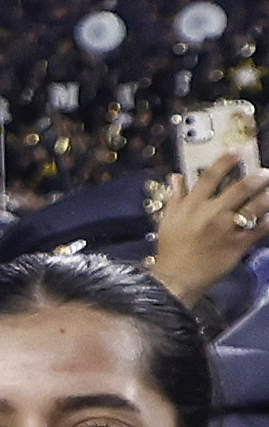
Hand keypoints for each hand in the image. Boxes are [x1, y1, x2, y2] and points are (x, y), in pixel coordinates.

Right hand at [151, 156, 268, 307]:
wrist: (178, 277)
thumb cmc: (172, 247)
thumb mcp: (168, 220)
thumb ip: (175, 197)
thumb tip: (176, 176)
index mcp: (192, 205)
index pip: (209, 177)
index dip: (225, 161)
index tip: (239, 149)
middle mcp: (211, 213)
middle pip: (238, 189)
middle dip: (256, 178)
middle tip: (266, 172)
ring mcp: (227, 229)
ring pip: (254, 207)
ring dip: (266, 197)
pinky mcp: (238, 244)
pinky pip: (259, 229)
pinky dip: (268, 221)